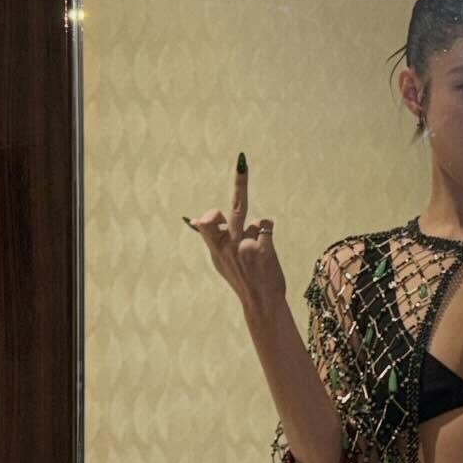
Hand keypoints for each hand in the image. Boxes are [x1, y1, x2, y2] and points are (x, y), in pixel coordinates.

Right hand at [185, 154, 286, 316]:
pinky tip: (266, 254)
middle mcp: (229, 245)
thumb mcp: (221, 262)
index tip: (210, 215)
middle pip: (236, 207)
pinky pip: (268, 228)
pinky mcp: (264, 248)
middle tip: (242, 161)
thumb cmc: (242, 279)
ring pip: (256, 222)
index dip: (210, 216)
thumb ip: (213, 240)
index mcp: (216, 248)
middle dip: (240, 182)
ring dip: (257, 233)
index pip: (206, 223)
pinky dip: (267, 237)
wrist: (261, 301)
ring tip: (256, 256)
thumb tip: (194, 219)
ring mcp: (247, 246)